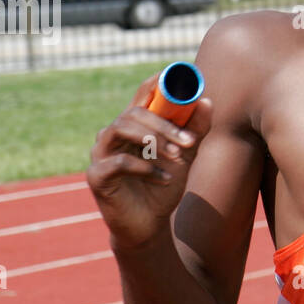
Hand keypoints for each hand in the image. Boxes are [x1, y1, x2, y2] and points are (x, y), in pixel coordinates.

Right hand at [86, 72, 213, 250]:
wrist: (149, 224)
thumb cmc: (163, 186)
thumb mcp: (185, 157)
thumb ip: (195, 131)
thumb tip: (206, 101)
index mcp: (133, 126)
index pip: (141, 96)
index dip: (156, 83)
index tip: (177, 79)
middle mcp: (113, 134)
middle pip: (133, 112)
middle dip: (164, 124)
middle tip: (188, 141)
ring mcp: (101, 153)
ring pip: (121, 128)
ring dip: (154, 140)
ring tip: (177, 156)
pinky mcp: (96, 176)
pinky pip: (118, 162)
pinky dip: (145, 168)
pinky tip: (165, 179)